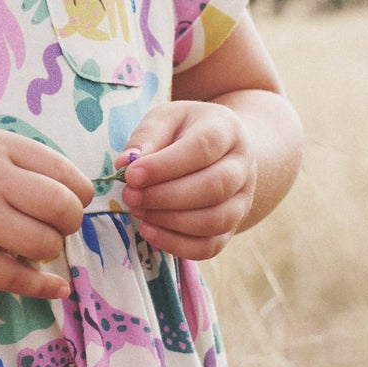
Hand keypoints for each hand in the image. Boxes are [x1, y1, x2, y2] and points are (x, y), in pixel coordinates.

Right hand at [0, 127, 93, 298]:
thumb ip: (19, 160)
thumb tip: (74, 191)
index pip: (65, 173)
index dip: (78, 196)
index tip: (70, 206)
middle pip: (63, 208)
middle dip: (68, 225)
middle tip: (53, 230)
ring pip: (45, 245)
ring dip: (48, 253)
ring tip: (31, 248)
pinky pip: (19, 278)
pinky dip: (44, 287)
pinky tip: (55, 287)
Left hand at [120, 101, 254, 259]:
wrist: (220, 153)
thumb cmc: (185, 132)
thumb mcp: (165, 119)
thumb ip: (146, 137)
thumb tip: (125, 164)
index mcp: (227, 131)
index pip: (203, 148)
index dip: (165, 165)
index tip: (131, 175)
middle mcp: (242, 167)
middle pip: (213, 187)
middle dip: (165, 197)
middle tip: (131, 196)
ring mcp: (241, 200)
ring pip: (214, 221)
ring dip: (170, 222)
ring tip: (139, 211)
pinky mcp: (231, 228)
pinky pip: (210, 246)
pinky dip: (177, 245)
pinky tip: (149, 231)